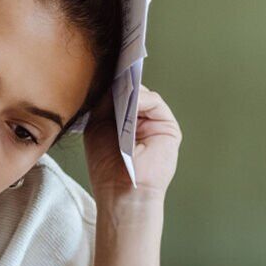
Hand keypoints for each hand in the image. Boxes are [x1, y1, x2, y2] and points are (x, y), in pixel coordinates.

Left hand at [82, 84, 181, 205]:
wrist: (121, 192)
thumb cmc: (106, 167)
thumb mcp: (97, 127)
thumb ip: (104, 103)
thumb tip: (110, 79)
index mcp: (124, 121)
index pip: (120, 95)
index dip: (112, 84)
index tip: (100, 72)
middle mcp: (141, 120)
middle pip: (132, 91)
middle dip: (120, 84)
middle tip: (108, 75)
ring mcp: (155, 123)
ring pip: (143, 94)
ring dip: (128, 91)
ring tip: (117, 90)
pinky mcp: (168, 127)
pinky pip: (154, 102)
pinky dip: (141, 99)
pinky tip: (129, 102)